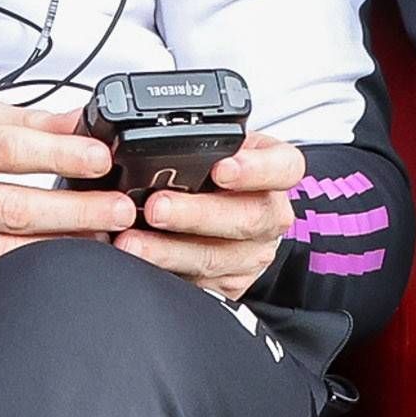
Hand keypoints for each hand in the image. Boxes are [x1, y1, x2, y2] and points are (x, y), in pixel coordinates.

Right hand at [0, 101, 137, 307]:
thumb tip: (85, 119)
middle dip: (76, 209)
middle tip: (121, 207)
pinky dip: (36, 276)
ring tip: (108, 239)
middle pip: (12, 207)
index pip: (2, 147)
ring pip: (7, 253)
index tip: (100, 158)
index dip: (56, 153)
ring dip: (65, 247)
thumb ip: (25, 124)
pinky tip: (68, 268)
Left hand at [116, 131, 302, 301]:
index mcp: (275, 173)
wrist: (226, 216)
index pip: (284, 168)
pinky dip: (162, 272)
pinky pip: (198, 283)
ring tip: (132, 241)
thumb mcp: (219, 147)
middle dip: (196, 213)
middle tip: (157, 207)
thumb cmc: (217, 175)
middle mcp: (270, 215)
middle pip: (247, 217)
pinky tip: (138, 263)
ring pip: (216, 257)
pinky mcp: (229, 284)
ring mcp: (252, 254)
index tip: (221, 169)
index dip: (255, 170)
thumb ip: (199, 142)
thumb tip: (145, 133)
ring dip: (168, 250)